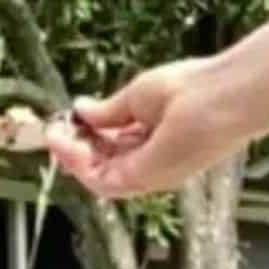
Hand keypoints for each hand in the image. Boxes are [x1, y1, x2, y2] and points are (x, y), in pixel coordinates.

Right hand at [47, 16, 268, 197]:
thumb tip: (80, 110)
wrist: (215, 98)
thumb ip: (107, 111)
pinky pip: (100, 180)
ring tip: (55, 135)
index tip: (65, 122)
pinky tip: (68, 141)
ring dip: (70, 157)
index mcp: (152, 140)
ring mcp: (146, 173)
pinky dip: (79, 164)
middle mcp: (149, 161)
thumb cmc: (189, 89)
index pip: (110, 148)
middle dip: (71, 149)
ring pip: (96, 175)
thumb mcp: (135, 97)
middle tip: (53, 130)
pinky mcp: (142, 179)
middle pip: (99, 164)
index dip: (84, 137)